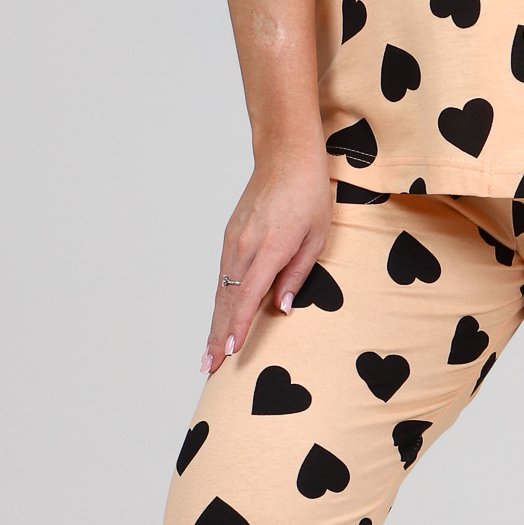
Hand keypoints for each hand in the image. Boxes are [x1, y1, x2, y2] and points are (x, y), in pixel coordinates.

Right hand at [202, 134, 332, 375]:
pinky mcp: (230, 235)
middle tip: (206, 367)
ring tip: (207, 352)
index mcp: (269, 249)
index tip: (227, 352)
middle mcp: (244, 246)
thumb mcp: (317, 237)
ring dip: (214, 322)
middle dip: (216, 336)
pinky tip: (218, 317)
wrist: (286, 157)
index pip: (248, 297)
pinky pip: (222, 274)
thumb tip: (282, 308)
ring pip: (221, 290)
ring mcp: (233, 240)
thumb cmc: (309, 194)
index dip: (237, 328)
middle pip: (226, 300)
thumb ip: (298, 275)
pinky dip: (219, 300)